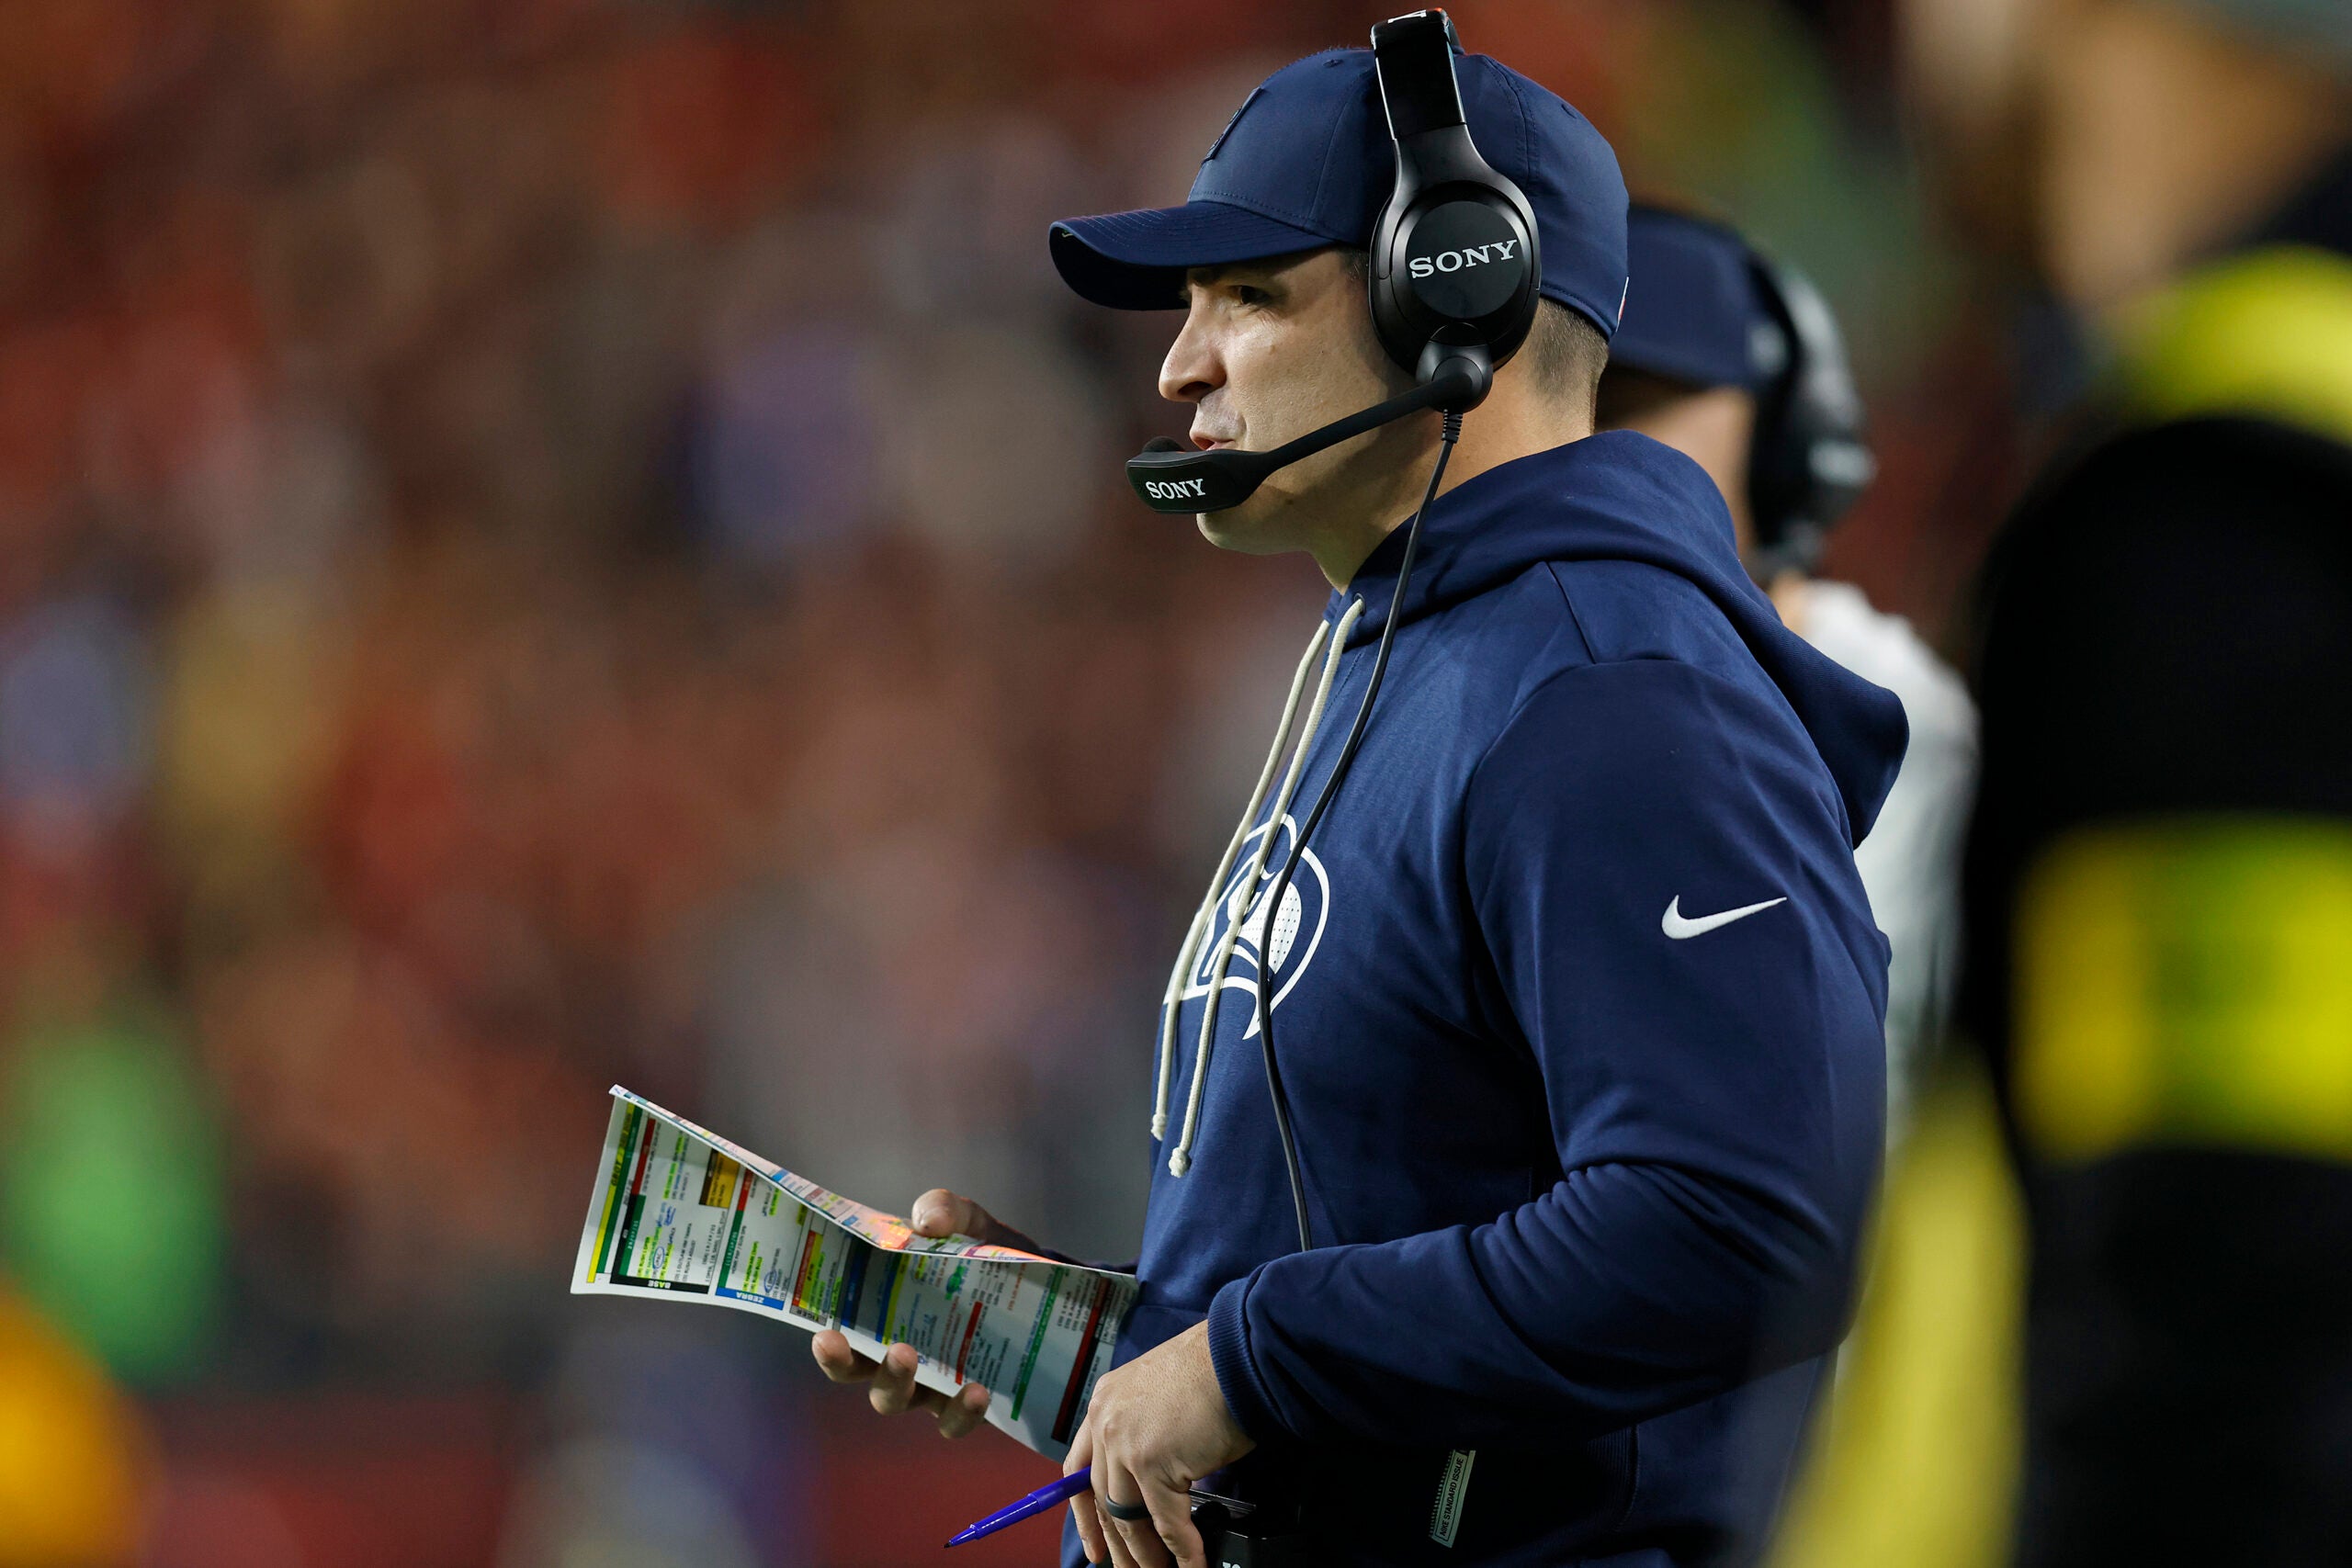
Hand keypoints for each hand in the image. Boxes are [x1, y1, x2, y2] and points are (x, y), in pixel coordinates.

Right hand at [808, 1189, 1036, 1438]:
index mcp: (884, 1315)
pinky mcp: (967, 1399)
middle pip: (864, 1378)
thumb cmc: (983, 1251)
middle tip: (885, 1348)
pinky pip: (953, 1422)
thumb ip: (946, 1210)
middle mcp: (899, 1355)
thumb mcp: (969, 1222)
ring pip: (900, 1401)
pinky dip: (960, 1413)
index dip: (829, 1347)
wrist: (1040, 1279)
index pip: (842, 1339)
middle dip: (860, 1367)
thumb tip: (927, 1222)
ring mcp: (931, 1382)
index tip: (824, 1334)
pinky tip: (976, 1391)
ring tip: (920, 1361)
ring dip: (902, 1385)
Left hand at [1064, 1322, 1253, 1567]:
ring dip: (1145, 1554)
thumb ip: (1143, 1430)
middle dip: (1117, 1544)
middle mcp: (1106, 1423)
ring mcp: (1126, 1445)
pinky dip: (1182, 1550)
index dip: (1083, 1514)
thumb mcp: (1158, 1393)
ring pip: (1127, 1517)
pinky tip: (1192, 1566)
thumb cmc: (1210, 1369)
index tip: (1093, 1547)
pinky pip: (1167, 1522)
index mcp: (1103, 1403)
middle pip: (1101, 1499)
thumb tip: (1155, 1475)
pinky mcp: (1154, 1464)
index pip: (1078, 1469)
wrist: (1236, 1355)